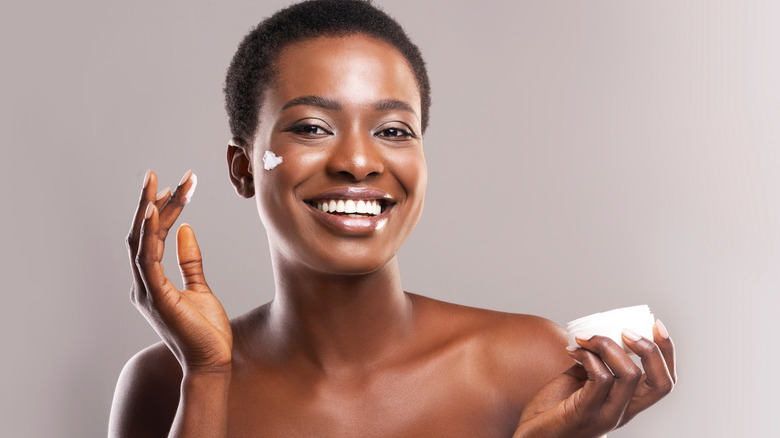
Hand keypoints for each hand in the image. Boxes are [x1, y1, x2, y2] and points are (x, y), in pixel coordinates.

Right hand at [126, 170, 232, 372]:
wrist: (212, 361)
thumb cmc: (206, 330)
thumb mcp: (200, 287)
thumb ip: (190, 259)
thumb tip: (184, 229)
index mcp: (152, 281)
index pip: (154, 237)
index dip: (162, 211)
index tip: (175, 187)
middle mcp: (144, 283)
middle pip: (143, 234)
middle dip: (150, 202)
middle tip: (156, 174)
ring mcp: (146, 289)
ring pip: (141, 241)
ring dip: (148, 210)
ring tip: (155, 183)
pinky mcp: (156, 296)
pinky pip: (148, 258)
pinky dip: (149, 233)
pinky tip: (154, 211)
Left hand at [514, 322, 675, 437]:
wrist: (532, 437)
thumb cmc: (552, 410)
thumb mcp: (580, 383)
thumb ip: (594, 363)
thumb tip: (599, 335)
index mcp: (627, 404)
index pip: (664, 382)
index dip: (667, 352)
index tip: (656, 324)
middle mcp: (624, 412)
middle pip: (661, 383)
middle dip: (651, 348)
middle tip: (625, 330)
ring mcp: (607, 416)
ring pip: (631, 375)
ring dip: (608, 346)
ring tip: (586, 338)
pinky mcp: (586, 413)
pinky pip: (600, 378)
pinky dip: (589, 357)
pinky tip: (573, 351)